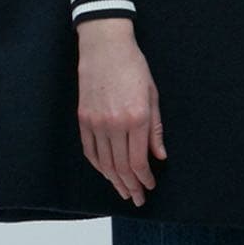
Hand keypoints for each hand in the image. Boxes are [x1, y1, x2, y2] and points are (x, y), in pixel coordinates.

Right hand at [76, 18, 166, 205]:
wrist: (105, 45)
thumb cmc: (133, 66)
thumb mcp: (152, 94)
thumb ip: (155, 128)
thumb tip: (160, 156)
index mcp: (137, 116)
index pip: (138, 161)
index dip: (144, 178)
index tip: (150, 186)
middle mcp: (115, 123)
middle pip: (121, 167)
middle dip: (131, 186)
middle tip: (137, 198)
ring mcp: (96, 122)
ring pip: (104, 163)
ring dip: (115, 181)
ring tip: (124, 191)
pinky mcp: (83, 118)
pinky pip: (90, 151)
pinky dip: (98, 166)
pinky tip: (106, 173)